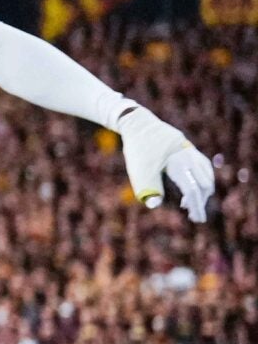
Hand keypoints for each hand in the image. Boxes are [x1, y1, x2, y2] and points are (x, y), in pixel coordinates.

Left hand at [117, 106, 214, 221]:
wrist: (137, 123)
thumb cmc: (137, 149)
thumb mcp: (139, 170)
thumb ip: (148, 188)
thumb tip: (155, 205)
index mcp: (179, 164)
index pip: (193, 190)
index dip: (196, 206)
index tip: (197, 219)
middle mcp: (189, 157)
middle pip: (204, 184)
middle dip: (201, 202)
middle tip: (195, 216)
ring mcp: (190, 151)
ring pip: (206, 175)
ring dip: (202, 191)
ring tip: (190, 204)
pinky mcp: (188, 147)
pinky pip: (203, 166)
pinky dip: (202, 179)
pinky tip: (192, 186)